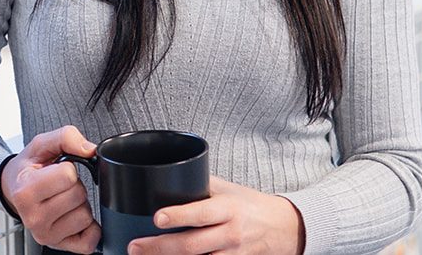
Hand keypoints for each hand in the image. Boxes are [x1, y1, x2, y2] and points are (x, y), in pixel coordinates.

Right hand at [0, 126, 101, 252]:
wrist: (13, 189)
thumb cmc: (29, 168)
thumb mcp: (41, 145)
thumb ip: (66, 137)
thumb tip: (90, 150)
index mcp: (25, 190)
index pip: (68, 175)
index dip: (68, 168)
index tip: (55, 170)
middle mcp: (33, 217)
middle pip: (78, 196)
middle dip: (74, 186)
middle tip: (59, 185)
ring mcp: (45, 235)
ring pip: (85, 217)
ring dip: (80, 205)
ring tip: (63, 199)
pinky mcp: (58, 246)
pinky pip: (89, 241)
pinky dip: (89, 228)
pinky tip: (72, 216)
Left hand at [128, 176, 305, 254]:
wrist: (286, 227)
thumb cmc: (252, 204)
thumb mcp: (229, 189)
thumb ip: (200, 183)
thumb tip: (168, 174)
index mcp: (228, 209)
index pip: (200, 213)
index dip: (178, 216)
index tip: (156, 218)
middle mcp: (230, 234)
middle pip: (193, 245)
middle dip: (161, 247)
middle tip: (136, 247)